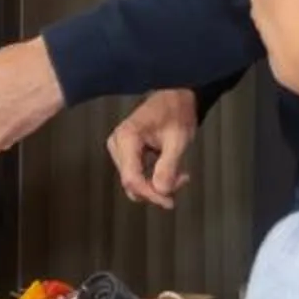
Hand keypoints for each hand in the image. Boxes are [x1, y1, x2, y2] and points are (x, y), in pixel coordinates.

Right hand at [107, 89, 198, 207]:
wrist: (175, 97)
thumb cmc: (176, 111)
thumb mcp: (178, 139)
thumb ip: (169, 167)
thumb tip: (161, 191)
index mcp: (127, 137)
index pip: (132, 178)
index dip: (150, 194)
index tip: (168, 201)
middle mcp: (117, 143)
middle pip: (132, 182)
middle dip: (156, 189)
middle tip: (181, 181)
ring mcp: (119, 148)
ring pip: (134, 182)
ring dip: (157, 185)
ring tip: (180, 175)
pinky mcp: (125, 153)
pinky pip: (136, 175)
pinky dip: (154, 179)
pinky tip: (170, 173)